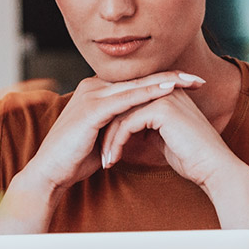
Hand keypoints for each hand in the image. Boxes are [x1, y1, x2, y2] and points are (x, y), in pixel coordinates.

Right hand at [19, 71, 205, 192]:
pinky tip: (168, 91)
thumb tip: (139, 128)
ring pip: (136, 85)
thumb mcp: (104, 136)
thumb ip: (119, 125)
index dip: (163, 81)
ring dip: (165, 82)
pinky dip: (149, 93)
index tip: (189, 85)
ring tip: (190, 81)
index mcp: (96, 91)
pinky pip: (126, 98)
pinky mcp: (91, 109)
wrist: (50, 172)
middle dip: (171, 77)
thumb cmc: (74, 158)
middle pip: (139, 78)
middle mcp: (93, 87)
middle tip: (198, 78)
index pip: (136, 82)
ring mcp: (91, 96)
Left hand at [100, 87, 242, 189]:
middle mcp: (165, 90)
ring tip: (105, 160)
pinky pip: (127, 124)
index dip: (113, 124)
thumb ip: (147, 127)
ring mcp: (164, 96)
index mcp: (166, 93)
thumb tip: (127, 128)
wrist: (214, 168)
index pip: (128, 103)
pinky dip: (116, 143)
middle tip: (99, 153)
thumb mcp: (163, 137)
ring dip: (109, 140)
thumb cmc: (191, 158)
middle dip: (106, 131)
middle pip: (122, 106)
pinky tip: (113, 159)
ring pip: (121, 114)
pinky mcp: (161, 109)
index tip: (103, 146)